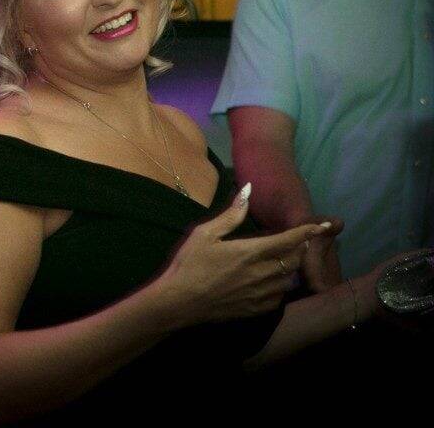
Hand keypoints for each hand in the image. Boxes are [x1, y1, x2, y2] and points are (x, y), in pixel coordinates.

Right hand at [152, 184, 334, 326]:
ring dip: (290, 268)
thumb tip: (248, 190)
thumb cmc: (189, 264)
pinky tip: (271, 282)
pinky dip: (281, 287)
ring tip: (283, 261)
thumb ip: (231, 214)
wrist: (179, 302)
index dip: (307, 232)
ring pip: (289, 280)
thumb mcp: (204, 234)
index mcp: (250, 252)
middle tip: (294, 242)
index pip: (288, 240)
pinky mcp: (256, 310)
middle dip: (299, 249)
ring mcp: (261, 294)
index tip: (322, 226)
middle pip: (294, 260)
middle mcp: (261, 273)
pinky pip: (280, 298)